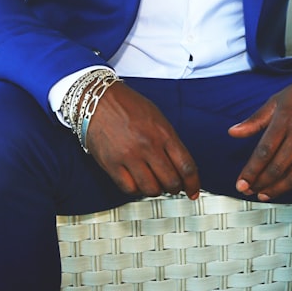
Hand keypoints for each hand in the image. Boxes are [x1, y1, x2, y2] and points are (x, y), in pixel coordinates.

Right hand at [85, 82, 200, 199]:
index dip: (193, 184)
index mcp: (163, 133)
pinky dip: (136, 189)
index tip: (193, 191)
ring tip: (154, 183)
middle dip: (175, 188)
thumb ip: (169, 141)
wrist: (98, 99)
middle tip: (172, 186)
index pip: (186, 166)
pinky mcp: (111, 164)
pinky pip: (129, 189)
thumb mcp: (157, 117)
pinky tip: (137, 182)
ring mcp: (129, 156)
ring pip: (151, 189)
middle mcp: (148, 146)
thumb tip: (180, 166)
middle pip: (171, 181)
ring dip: (156, 190)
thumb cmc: (128, 105)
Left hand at [228, 61, 291, 200]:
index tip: (241, 183)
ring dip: (277, 189)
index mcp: (285, 120)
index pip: (264, 152)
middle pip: (277, 167)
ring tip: (264, 193)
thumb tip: (233, 132)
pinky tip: (288, 187)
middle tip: (248, 191)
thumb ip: (255, 120)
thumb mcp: (277, 100)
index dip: (250, 171)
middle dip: (260, 183)